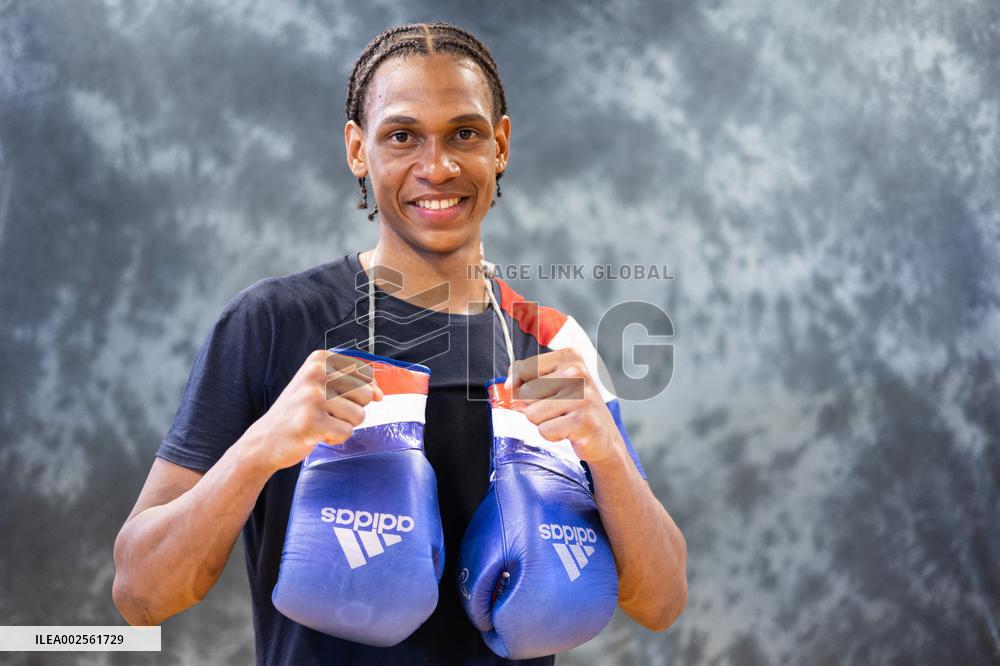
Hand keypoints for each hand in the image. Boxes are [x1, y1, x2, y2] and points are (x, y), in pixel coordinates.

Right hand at [245, 349, 382, 471]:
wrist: (265, 440)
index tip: (339, 399)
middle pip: (365, 394)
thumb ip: (352, 384)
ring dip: (343, 425)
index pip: (364, 373)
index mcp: (320, 360)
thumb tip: (380, 394)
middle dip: (352, 409)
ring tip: (320, 423)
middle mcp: (316, 374)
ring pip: (359, 415)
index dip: (360, 391)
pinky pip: (346, 432)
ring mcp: (313, 398)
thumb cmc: (298, 412)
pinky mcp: (312, 422)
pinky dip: (335, 438)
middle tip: (327, 413)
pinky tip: (316, 434)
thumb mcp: (321, 386)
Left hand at [507, 349, 622, 464]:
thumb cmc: (574, 406)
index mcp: (569, 356)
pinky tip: (568, 430)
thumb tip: (510, 384)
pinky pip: (544, 430)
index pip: (524, 369)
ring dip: (543, 421)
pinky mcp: (582, 421)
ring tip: (562, 418)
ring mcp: (582, 396)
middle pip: (526, 392)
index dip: (523, 385)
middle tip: (557, 408)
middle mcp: (577, 372)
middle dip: (535, 406)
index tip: (541, 392)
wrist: (603, 436)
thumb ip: (526, 375)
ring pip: (532, 413)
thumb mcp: (553, 380)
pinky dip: (552, 435)